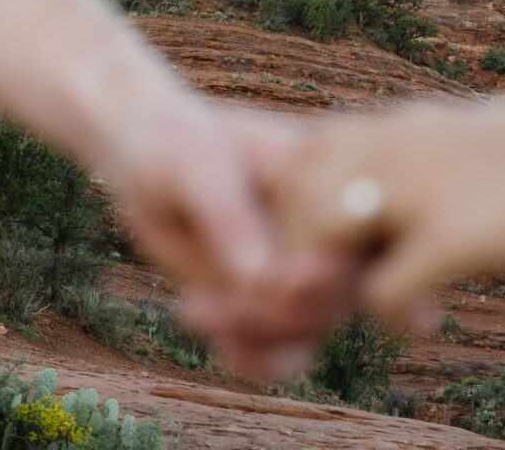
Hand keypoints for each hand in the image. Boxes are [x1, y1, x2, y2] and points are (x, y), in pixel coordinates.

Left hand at [101, 99, 354, 377]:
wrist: (151, 158)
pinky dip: (254, 358)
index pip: (354, 241)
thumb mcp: (199, 167)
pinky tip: (206, 327)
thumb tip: (263, 280)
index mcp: (329, 180)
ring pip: (313, 329)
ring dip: (257, 339)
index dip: (317, 276)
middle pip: (338, 297)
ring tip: (196, 313)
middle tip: (203, 307)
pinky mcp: (275, 296)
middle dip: (273, 316)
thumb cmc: (180, 146)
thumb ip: (230, 216)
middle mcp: (326, 225)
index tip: (256, 281)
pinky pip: (289, 350)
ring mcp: (303, 262)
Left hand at [265, 104, 504, 323]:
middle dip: (300, 239)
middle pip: (293, 189)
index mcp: (395, 123)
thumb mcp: (453, 132)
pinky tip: (425, 324)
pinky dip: (391, 320)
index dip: (295, 198)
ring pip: (318, 232)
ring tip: (372, 300)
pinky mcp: (450, 238)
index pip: (301, 148)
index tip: (322, 237)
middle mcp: (392, 147)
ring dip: (332, 278)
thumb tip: (380, 166)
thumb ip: (408, 147)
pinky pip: (380, 291)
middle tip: (335, 277)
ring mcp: (416, 190)